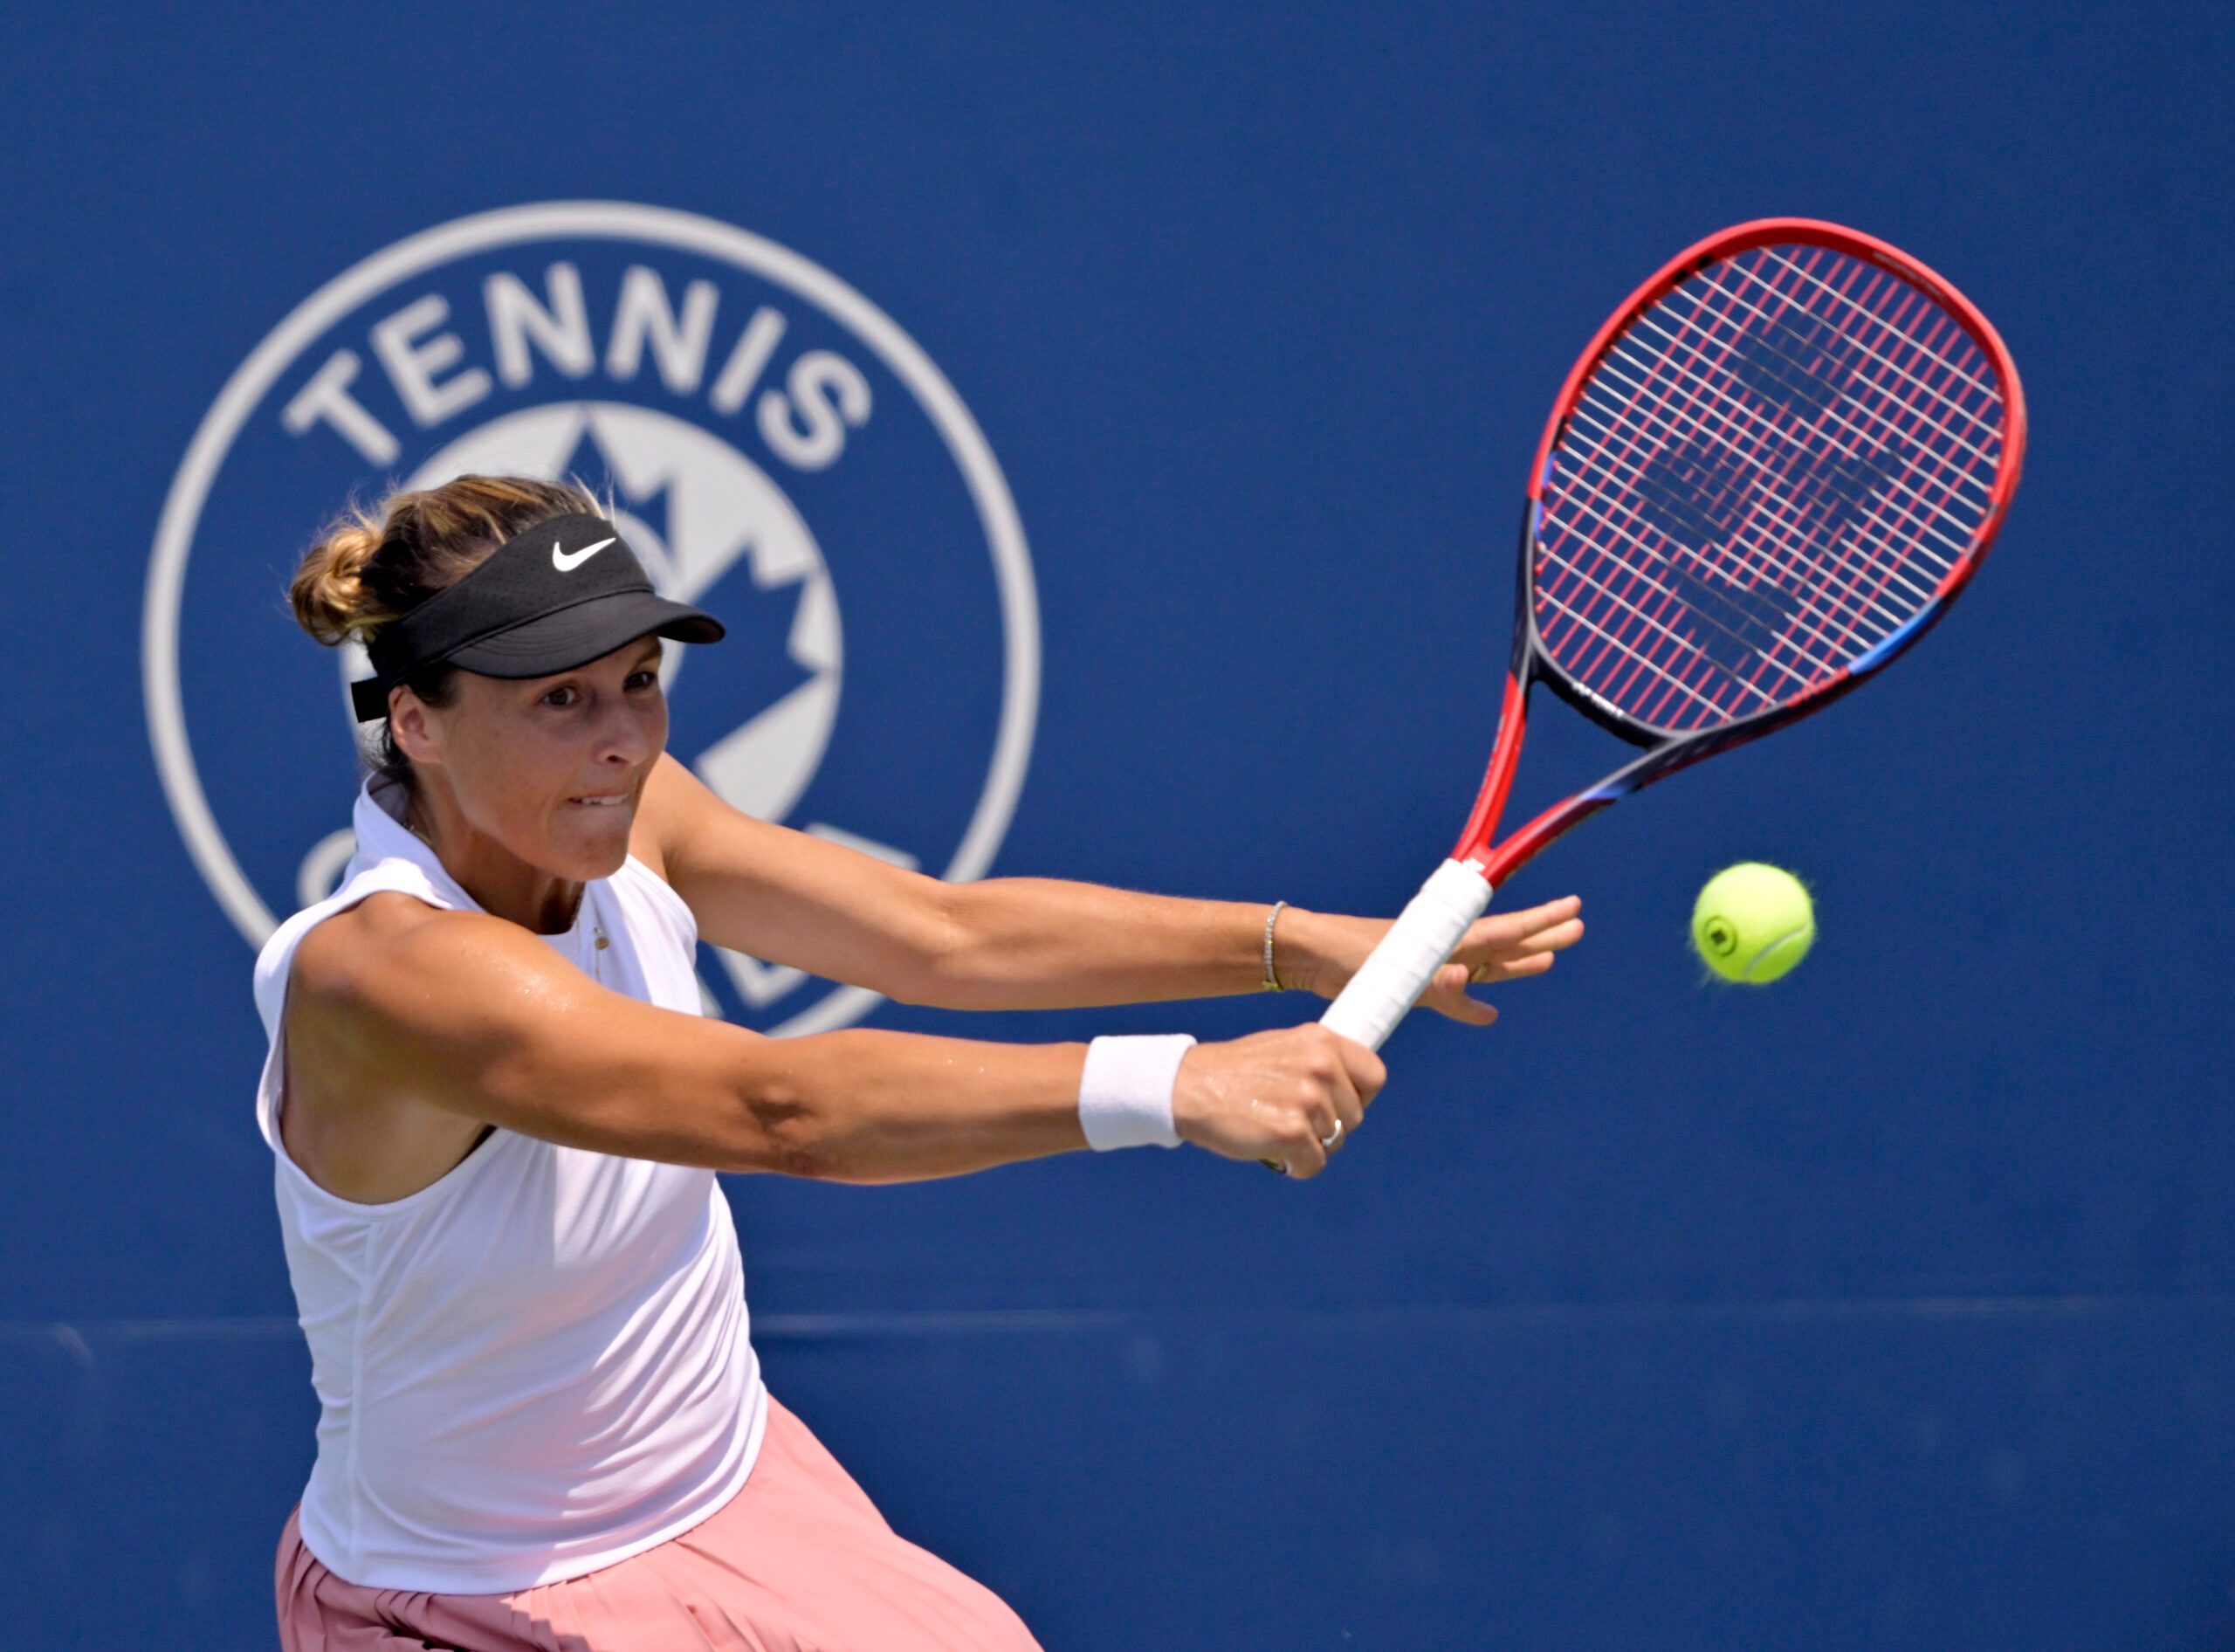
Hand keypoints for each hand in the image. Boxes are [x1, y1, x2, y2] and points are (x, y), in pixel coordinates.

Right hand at [1171, 1025, 1385, 1179]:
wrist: (1189, 1086)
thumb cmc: (1235, 1072)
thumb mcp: (1286, 1047)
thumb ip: (1319, 1062)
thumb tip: (1349, 1089)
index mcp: (1322, 1041)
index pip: (1374, 1076)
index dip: (1359, 1097)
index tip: (1339, 1105)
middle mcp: (1321, 1066)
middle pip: (1355, 1117)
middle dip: (1328, 1127)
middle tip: (1292, 1119)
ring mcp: (1308, 1099)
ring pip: (1334, 1143)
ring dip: (1307, 1146)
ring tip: (1274, 1128)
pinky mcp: (1293, 1131)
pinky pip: (1314, 1164)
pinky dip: (1296, 1166)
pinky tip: (1272, 1150)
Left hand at [1281, 895, 1583, 1026]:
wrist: (1311, 957)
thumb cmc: (1347, 952)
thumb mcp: (1394, 966)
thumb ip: (1434, 983)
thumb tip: (1472, 991)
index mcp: (1447, 938)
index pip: (1504, 929)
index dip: (1540, 922)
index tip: (1574, 909)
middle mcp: (1446, 949)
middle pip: (1505, 945)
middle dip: (1540, 938)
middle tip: (1578, 930)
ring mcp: (1432, 967)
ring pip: (1486, 967)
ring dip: (1516, 966)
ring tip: (1548, 962)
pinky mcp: (1414, 986)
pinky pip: (1455, 997)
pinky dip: (1472, 1004)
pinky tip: (1490, 1013)